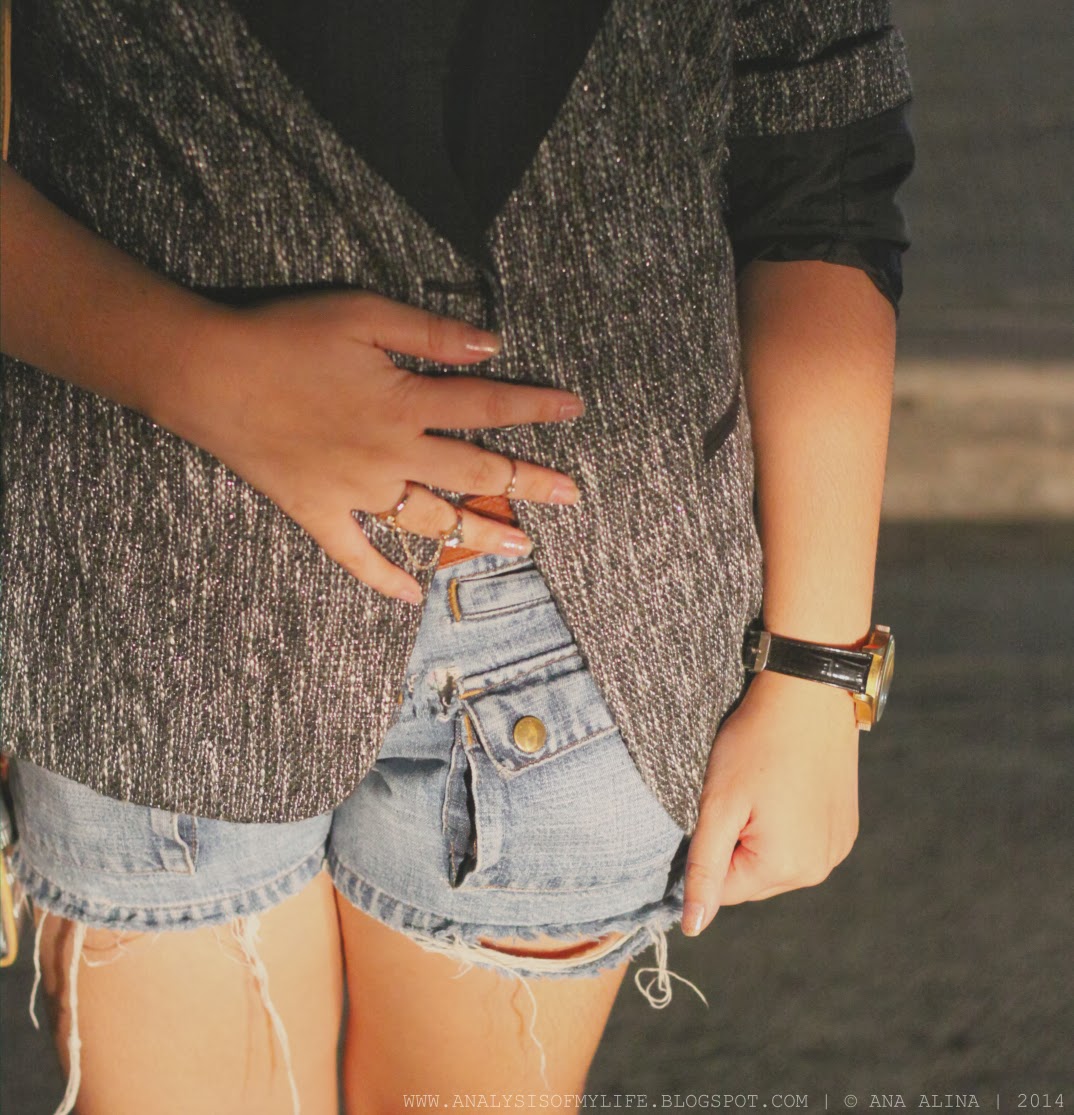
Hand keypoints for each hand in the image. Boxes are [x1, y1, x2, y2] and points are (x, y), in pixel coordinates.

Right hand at [156, 290, 584, 602]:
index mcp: (407, 404)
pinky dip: (385, 579)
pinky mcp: (319, 514)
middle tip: (571, 495)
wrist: (207, 373)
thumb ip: (432, 334)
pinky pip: (358, 557)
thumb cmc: (284, 335)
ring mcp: (358, 493)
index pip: (488, 408)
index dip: (536, 408)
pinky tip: (414, 594)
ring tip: (519, 547)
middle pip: (477, 473)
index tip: (575, 409)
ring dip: (479, 533)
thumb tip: (492, 345)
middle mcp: (393, 456)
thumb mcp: (365, 314)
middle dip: (530, 483)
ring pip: (433, 520)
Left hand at [681, 669, 860, 935]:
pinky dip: (786, 824)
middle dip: (736, 844)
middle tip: (739, 793)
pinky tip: (785, 786)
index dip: (710, 847)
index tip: (719, 805)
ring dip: (760, 836)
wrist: (808, 694)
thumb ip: (704, 868)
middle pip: (753, 878)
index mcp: (787, 867)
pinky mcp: (846, 828)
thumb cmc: (755, 744)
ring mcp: (838, 848)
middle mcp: (820, 868)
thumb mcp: (718, 804)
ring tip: (763, 787)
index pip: (725, 889)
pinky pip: (803, 843)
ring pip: (777, 862)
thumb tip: (692, 927)